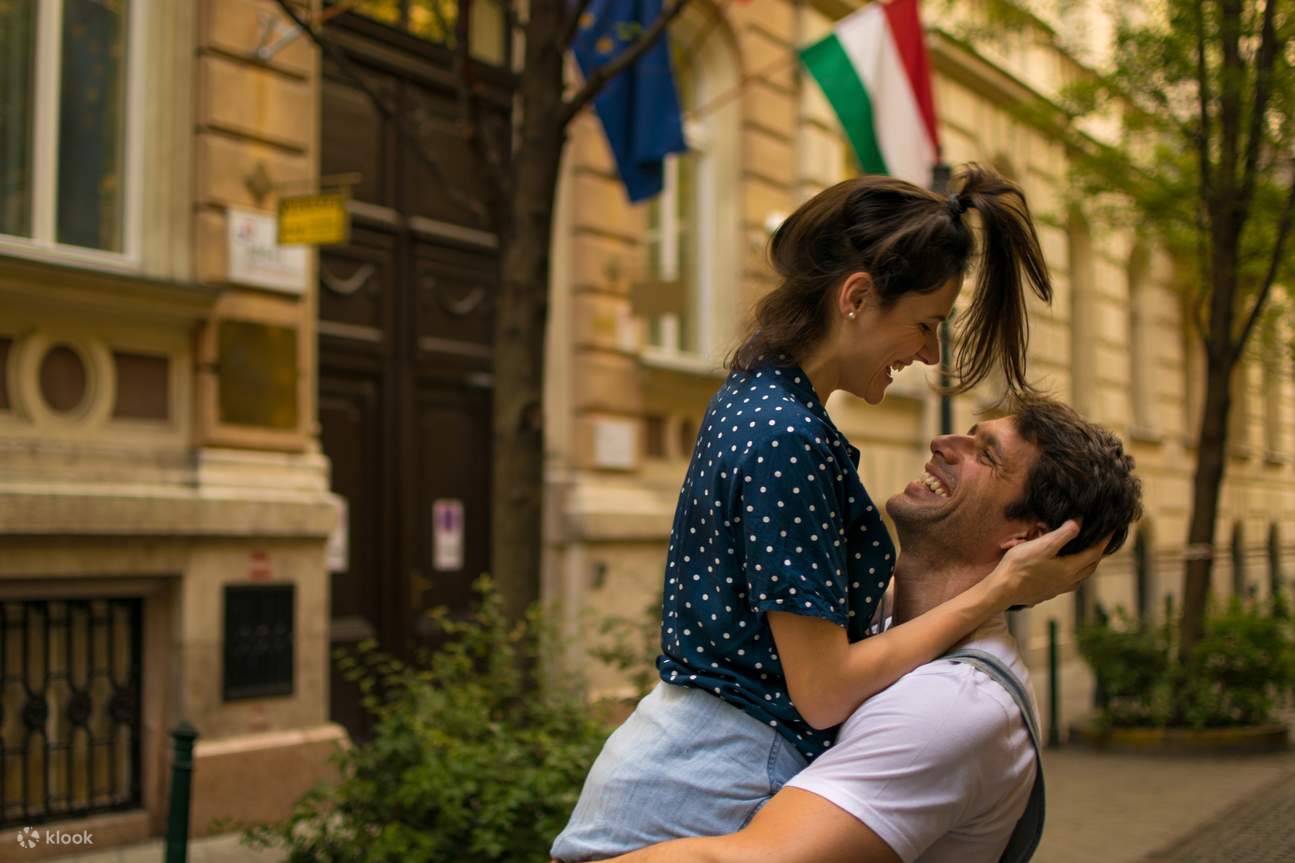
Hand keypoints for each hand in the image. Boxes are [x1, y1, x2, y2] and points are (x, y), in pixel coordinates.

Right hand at [988, 520, 1110, 608]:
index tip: (1113, 529)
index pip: (1095, 552)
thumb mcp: (1042, 545)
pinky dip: (1075, 570)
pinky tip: (1066, 567)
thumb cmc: (1020, 566)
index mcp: (1070, 569)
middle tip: (1101, 540)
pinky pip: (1070, 580)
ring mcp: (1059, 588)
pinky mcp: (1049, 592)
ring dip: (1087, 563)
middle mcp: (1069, 581)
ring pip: (1081, 574)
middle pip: (1091, 565)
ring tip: (1086, 552)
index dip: (1105, 540)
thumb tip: (1079, 522)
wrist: (1003, 590)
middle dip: (1098, 552)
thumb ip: (1063, 533)